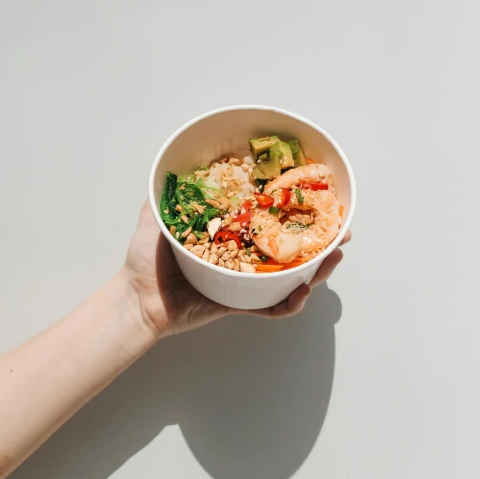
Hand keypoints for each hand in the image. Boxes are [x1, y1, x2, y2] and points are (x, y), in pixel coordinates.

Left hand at [124, 201, 350, 338]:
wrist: (138, 300)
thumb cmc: (146, 263)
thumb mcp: (155, 220)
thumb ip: (163, 198)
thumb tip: (166, 170)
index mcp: (231, 235)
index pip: (270, 220)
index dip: (294, 211)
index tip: (315, 199)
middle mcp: (244, 257)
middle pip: (291, 248)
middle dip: (320, 240)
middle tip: (341, 231)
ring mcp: (246, 282)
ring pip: (291, 277)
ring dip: (317, 269)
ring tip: (332, 257)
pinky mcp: (242, 304)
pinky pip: (273, 307)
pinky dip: (290, 302)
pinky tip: (302, 290)